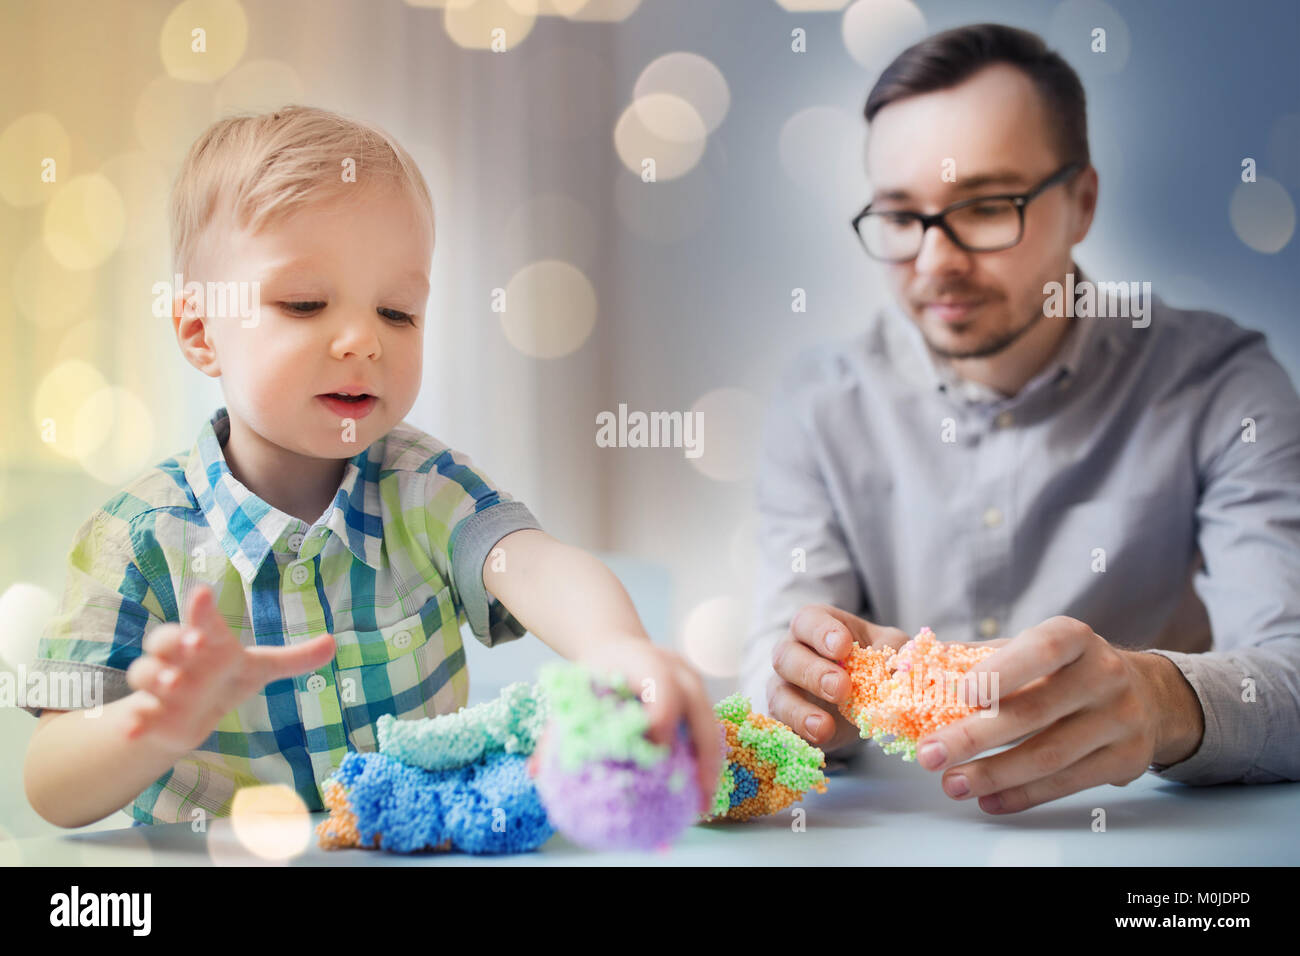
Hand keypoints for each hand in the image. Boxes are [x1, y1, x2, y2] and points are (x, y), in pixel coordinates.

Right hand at [123, 584, 336, 751]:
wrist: (190, 714)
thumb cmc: (225, 679)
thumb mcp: (260, 669)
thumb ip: (294, 658)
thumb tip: (334, 642)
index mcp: (206, 642)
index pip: (203, 620)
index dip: (203, 609)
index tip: (205, 593)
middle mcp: (178, 659)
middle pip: (165, 639)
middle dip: (174, 640)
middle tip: (192, 643)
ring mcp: (159, 686)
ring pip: (146, 674)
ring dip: (156, 677)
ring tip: (172, 684)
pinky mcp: (149, 715)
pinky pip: (136, 716)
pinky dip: (135, 722)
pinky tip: (134, 729)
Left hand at [569, 635, 722, 813]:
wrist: (617, 648)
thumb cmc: (594, 675)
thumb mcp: (574, 692)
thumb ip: (557, 730)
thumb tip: (536, 774)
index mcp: (642, 659)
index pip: (663, 684)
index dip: (663, 717)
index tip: (654, 751)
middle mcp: (676, 666)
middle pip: (699, 706)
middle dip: (703, 752)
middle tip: (696, 795)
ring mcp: (693, 681)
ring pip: (711, 722)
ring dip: (711, 765)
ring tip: (702, 806)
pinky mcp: (701, 698)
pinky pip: (710, 731)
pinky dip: (707, 761)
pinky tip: (699, 793)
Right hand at [767, 604, 909, 751]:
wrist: (863, 701)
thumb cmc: (872, 662)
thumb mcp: (889, 648)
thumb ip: (894, 651)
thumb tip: (899, 669)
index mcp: (817, 626)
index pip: (809, 621)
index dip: (822, 632)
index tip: (843, 647)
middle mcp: (793, 652)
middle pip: (787, 656)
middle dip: (813, 672)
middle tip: (841, 688)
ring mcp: (784, 686)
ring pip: (778, 692)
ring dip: (800, 709)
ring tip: (823, 725)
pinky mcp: (785, 719)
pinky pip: (782, 726)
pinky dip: (798, 733)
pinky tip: (817, 738)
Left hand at [916, 615, 1204, 812]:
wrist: (1147, 696)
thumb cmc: (1066, 670)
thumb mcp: (1031, 649)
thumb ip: (976, 657)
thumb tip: (910, 666)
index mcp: (1075, 638)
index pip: (1041, 649)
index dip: (1001, 671)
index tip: (961, 693)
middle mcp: (1103, 676)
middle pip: (1034, 712)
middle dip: (974, 737)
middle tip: (930, 754)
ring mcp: (1119, 720)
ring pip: (1049, 755)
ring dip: (994, 774)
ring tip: (952, 784)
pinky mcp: (1125, 760)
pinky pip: (1066, 783)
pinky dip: (1022, 795)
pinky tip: (988, 800)